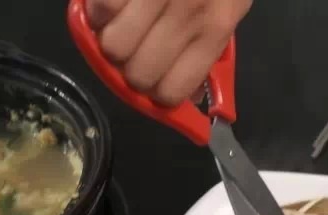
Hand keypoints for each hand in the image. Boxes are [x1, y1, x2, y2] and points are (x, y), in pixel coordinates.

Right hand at [86, 0, 251, 105]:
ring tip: (120, 21)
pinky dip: (97, 9)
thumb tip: (182, 92)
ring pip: (111, 47)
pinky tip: (111, 1)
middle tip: (135, 49)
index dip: (156, 92)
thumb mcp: (231, 4)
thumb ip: (207, 46)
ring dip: (109, 37)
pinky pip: (99, 10)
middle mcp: (189, 13)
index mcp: (217, 27)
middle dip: (129, 68)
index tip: (153, 80)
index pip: (174, 91)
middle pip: (137, 76)